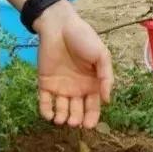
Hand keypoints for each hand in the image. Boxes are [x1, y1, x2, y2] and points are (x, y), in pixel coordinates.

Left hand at [35, 3, 113, 128]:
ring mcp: (60, 86)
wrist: (60, 25)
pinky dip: (46, 110)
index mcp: (92, 83)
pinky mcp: (45, 82)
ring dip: (61, 117)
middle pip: (77, 111)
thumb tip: (108, 100)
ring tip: (61, 120)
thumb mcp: (101, 55)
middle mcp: (77, 88)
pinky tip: (49, 115)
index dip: (92, 118)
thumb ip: (106, 77)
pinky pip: (45, 101)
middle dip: (76, 119)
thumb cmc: (84, 38)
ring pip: (61, 109)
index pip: (93, 106)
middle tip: (74, 123)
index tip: (89, 126)